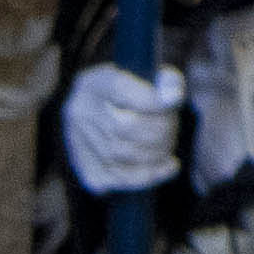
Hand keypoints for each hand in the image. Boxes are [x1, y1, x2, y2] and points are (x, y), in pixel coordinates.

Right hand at [62, 61, 187, 196]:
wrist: (100, 111)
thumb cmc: (134, 91)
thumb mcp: (150, 75)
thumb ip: (166, 81)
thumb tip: (173, 97)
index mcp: (95, 83)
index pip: (120, 90)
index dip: (152, 100)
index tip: (175, 101)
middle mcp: (80, 113)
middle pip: (125, 127)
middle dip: (160, 129)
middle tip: (173, 127)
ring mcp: (78, 144)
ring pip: (123, 155)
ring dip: (157, 152)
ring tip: (170, 144)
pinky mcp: (86, 169)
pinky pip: (120, 178)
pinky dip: (150, 175)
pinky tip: (169, 167)